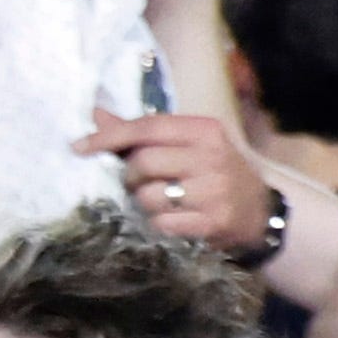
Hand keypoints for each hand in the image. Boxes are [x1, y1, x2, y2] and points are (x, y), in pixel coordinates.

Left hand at [80, 109, 274, 252]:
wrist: (259, 211)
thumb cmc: (212, 172)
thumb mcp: (188, 144)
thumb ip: (142, 133)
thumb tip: (95, 114)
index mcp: (205, 130)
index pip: (148, 127)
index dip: (110, 136)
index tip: (79, 147)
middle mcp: (212, 157)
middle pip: (143, 162)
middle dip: (129, 175)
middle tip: (138, 181)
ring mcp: (213, 191)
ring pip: (147, 196)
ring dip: (142, 202)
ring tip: (162, 200)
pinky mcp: (210, 223)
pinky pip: (160, 223)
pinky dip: (157, 223)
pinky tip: (173, 219)